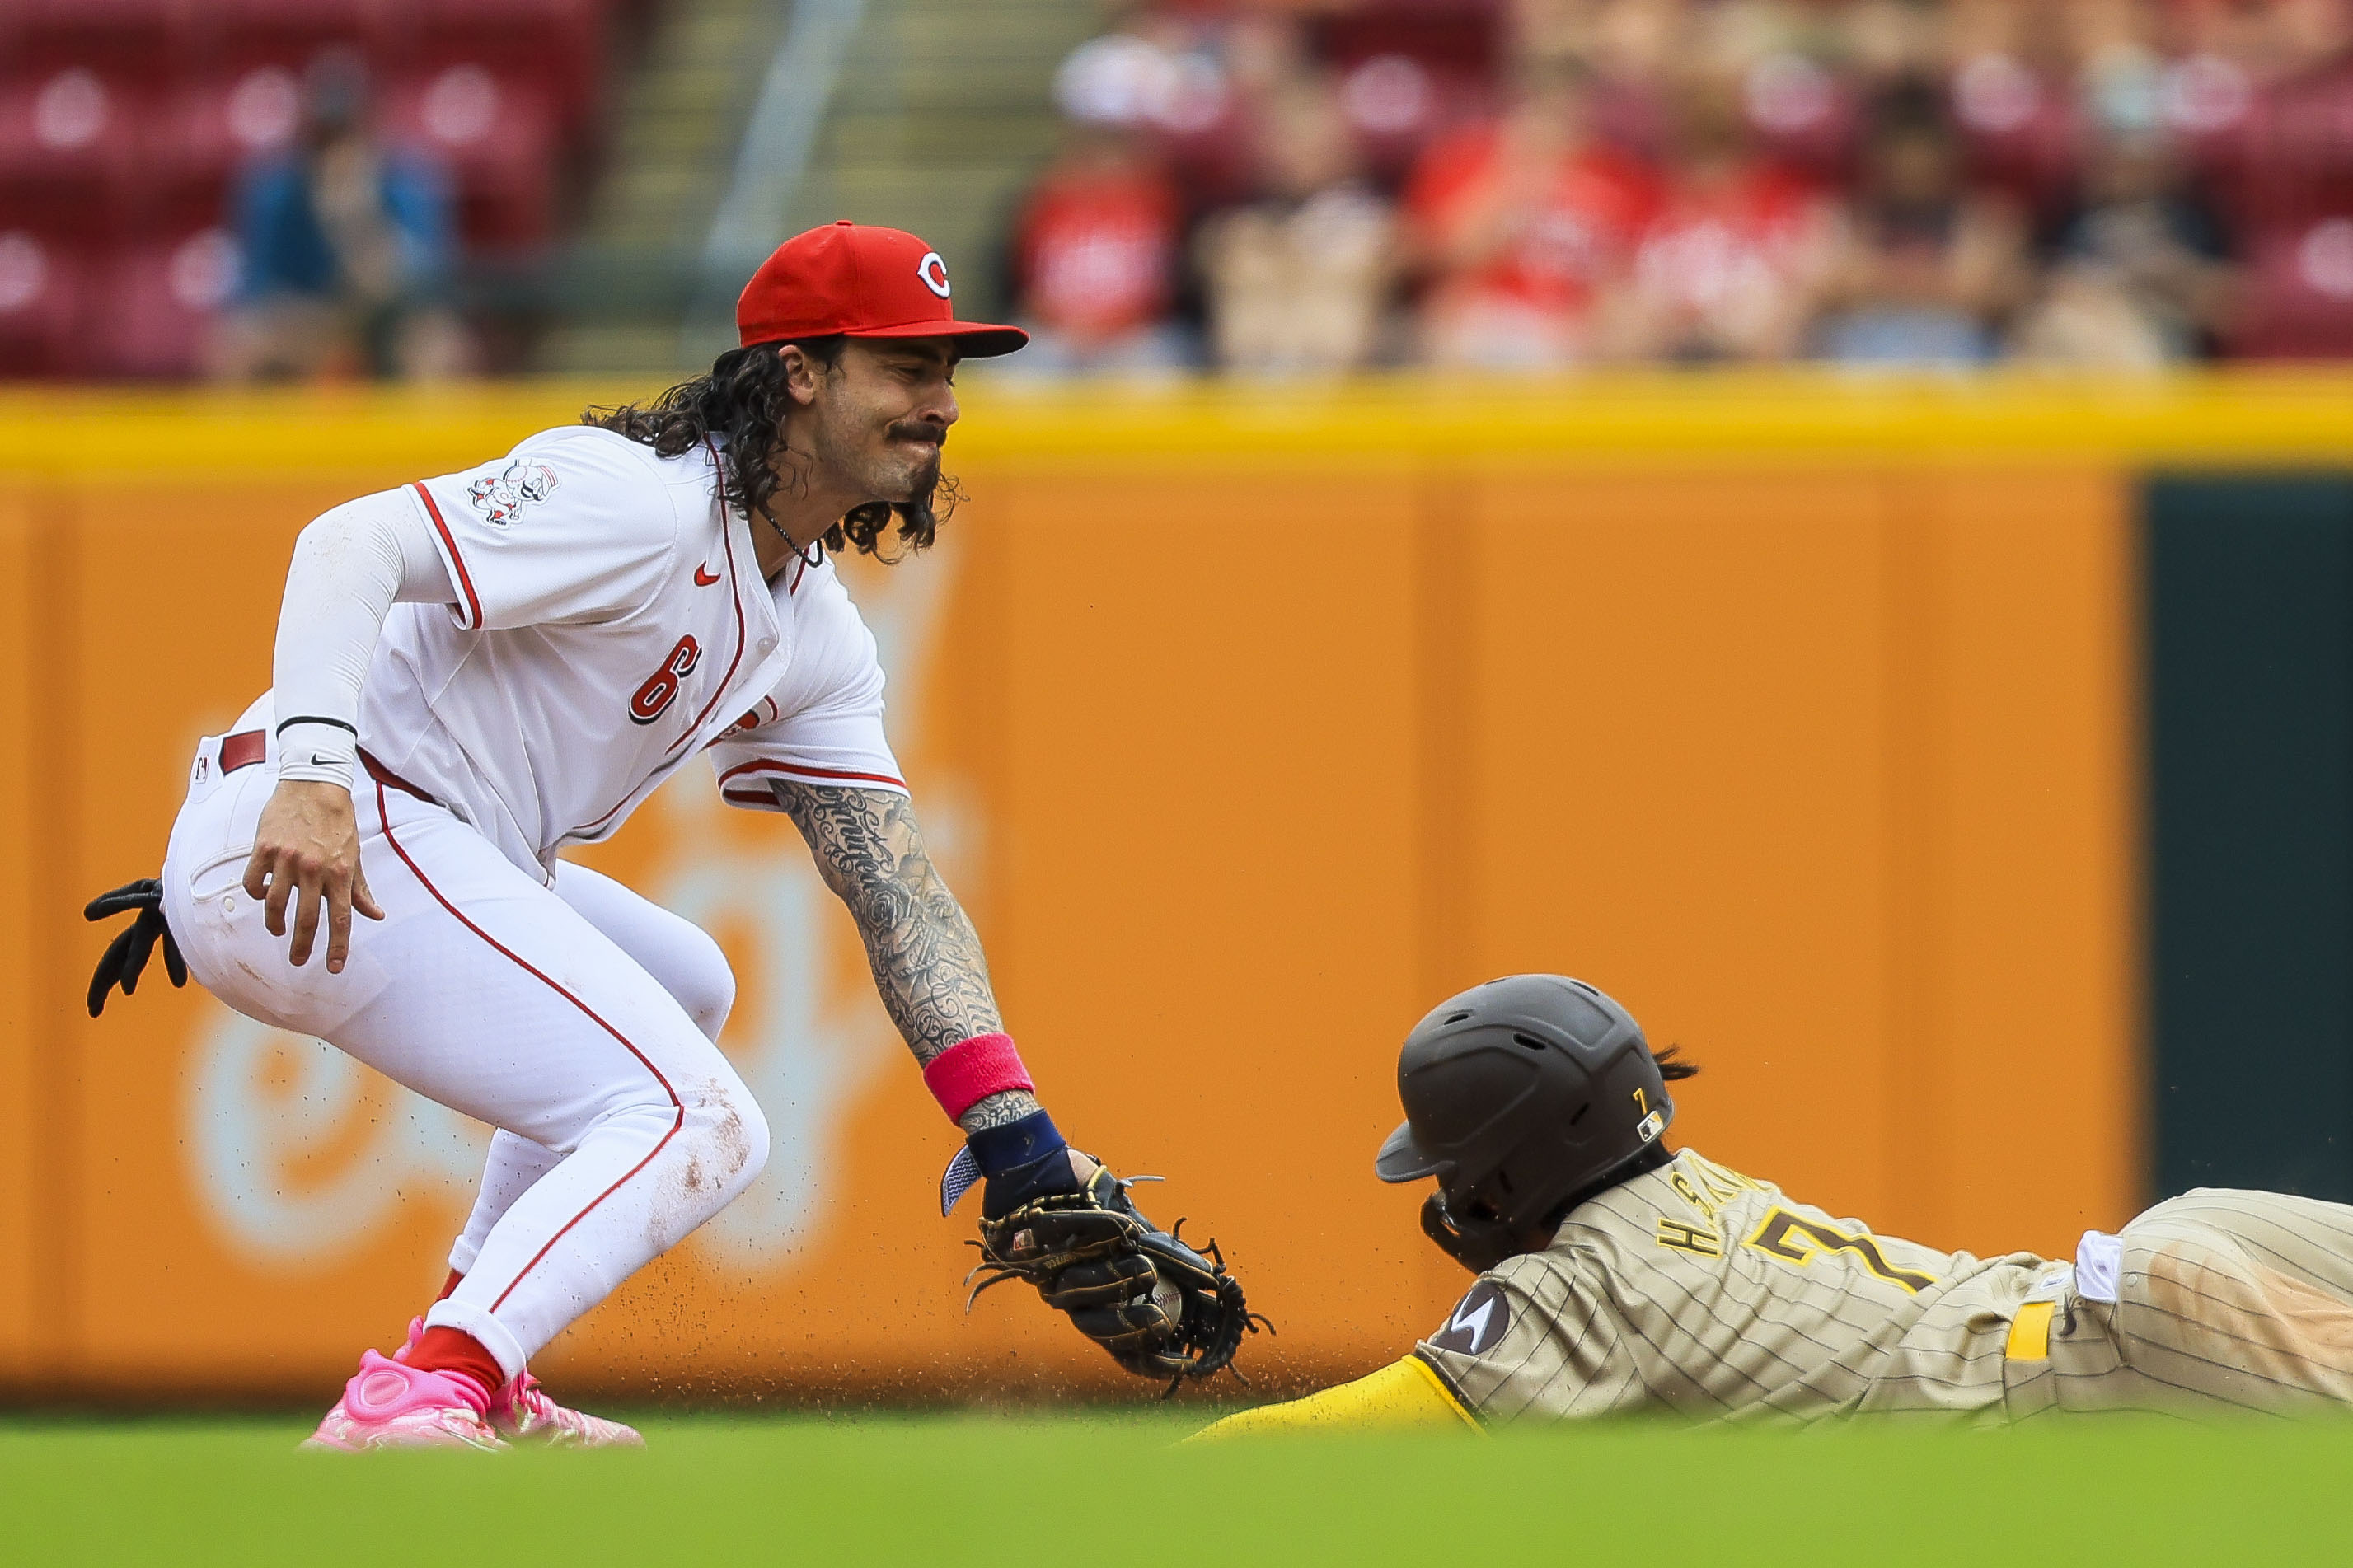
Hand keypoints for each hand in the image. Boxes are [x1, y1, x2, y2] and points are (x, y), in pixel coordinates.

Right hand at [242, 780, 383, 971]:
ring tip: (279, 930)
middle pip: (306, 919)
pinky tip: (263, 896)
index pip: (341, 919)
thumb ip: (360, 888)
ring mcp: (287, 859)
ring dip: (275, 924)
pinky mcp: (264, 849)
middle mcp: (315, 869)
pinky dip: (257, 894)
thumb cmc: (338, 822)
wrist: (315, 784)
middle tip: (299, 961)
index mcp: (340, 872)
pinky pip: (255, 883)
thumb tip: (375, 915)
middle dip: (303, 946)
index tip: (334, 968)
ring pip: (274, 905)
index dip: (338, 947)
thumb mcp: (355, 855)